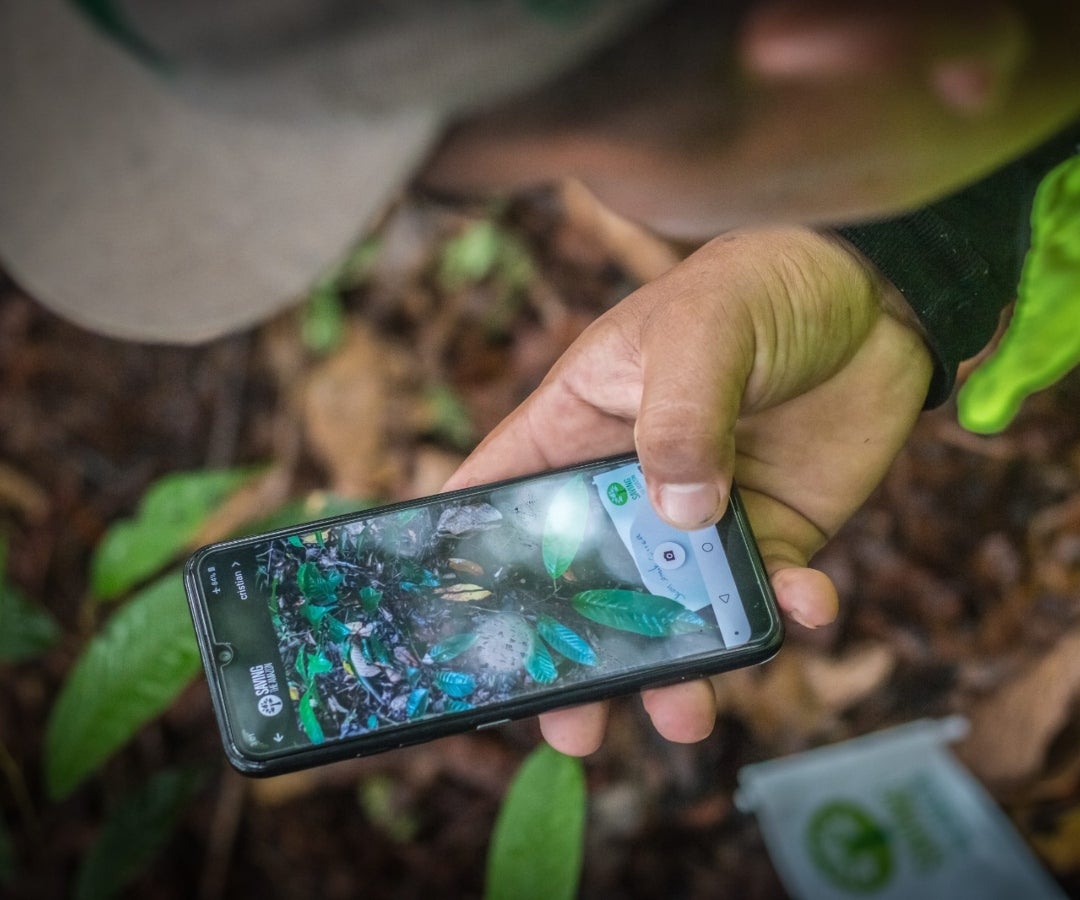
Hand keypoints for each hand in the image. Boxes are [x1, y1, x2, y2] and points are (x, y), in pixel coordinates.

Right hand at [443, 226, 932, 754]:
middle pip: (580, 582)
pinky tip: (804, 606)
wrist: (878, 297)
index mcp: (578, 427)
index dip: (470, 563)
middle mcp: (627, 482)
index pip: (501, 497)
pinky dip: (783, 613)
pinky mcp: (770, 532)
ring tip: (683, 716)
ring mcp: (699, 514)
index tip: (457, 637)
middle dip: (575, 655)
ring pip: (670, 608)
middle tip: (572, 723)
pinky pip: (765, 593)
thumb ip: (679, 417)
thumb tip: (680, 517)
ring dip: (676, 666)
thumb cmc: (760, 286)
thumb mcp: (702, 332)